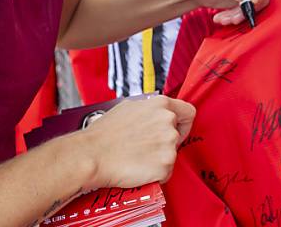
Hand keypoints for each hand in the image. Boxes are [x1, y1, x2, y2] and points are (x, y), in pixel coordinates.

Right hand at [75, 96, 195, 188]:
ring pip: (171, 155)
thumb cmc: (103, 134)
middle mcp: (168, 122)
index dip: (183, 123)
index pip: (188, 112)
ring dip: (158, 159)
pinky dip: (154, 175)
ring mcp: (169, 144)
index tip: (176, 130)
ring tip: (137, 158)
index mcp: (161, 105)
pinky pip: (165, 173)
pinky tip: (138, 169)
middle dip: (164, 143)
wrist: (92, 155)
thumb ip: (148, 109)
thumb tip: (152, 113)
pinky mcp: (165, 165)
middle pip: (177, 136)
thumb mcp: (127, 108)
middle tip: (144, 148)